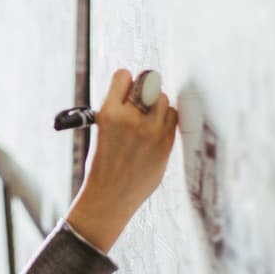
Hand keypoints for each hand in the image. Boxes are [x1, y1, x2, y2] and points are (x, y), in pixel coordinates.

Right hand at [67, 69, 177, 250]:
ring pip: (163, 99)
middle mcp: (130, 118)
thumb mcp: (101, 130)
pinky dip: (166, 120)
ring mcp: (151, 131)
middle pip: (148, 84)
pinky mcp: (166, 143)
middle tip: (140, 104)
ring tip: (147, 121)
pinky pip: (173, 117)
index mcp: (108, 113)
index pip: (124, 76)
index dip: (126, 82)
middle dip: (144, 91)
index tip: (127, 90)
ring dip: (157, 105)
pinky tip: (156, 131)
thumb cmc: (103, 164)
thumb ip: (119, 109)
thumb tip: (140, 91)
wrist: (110, 197)